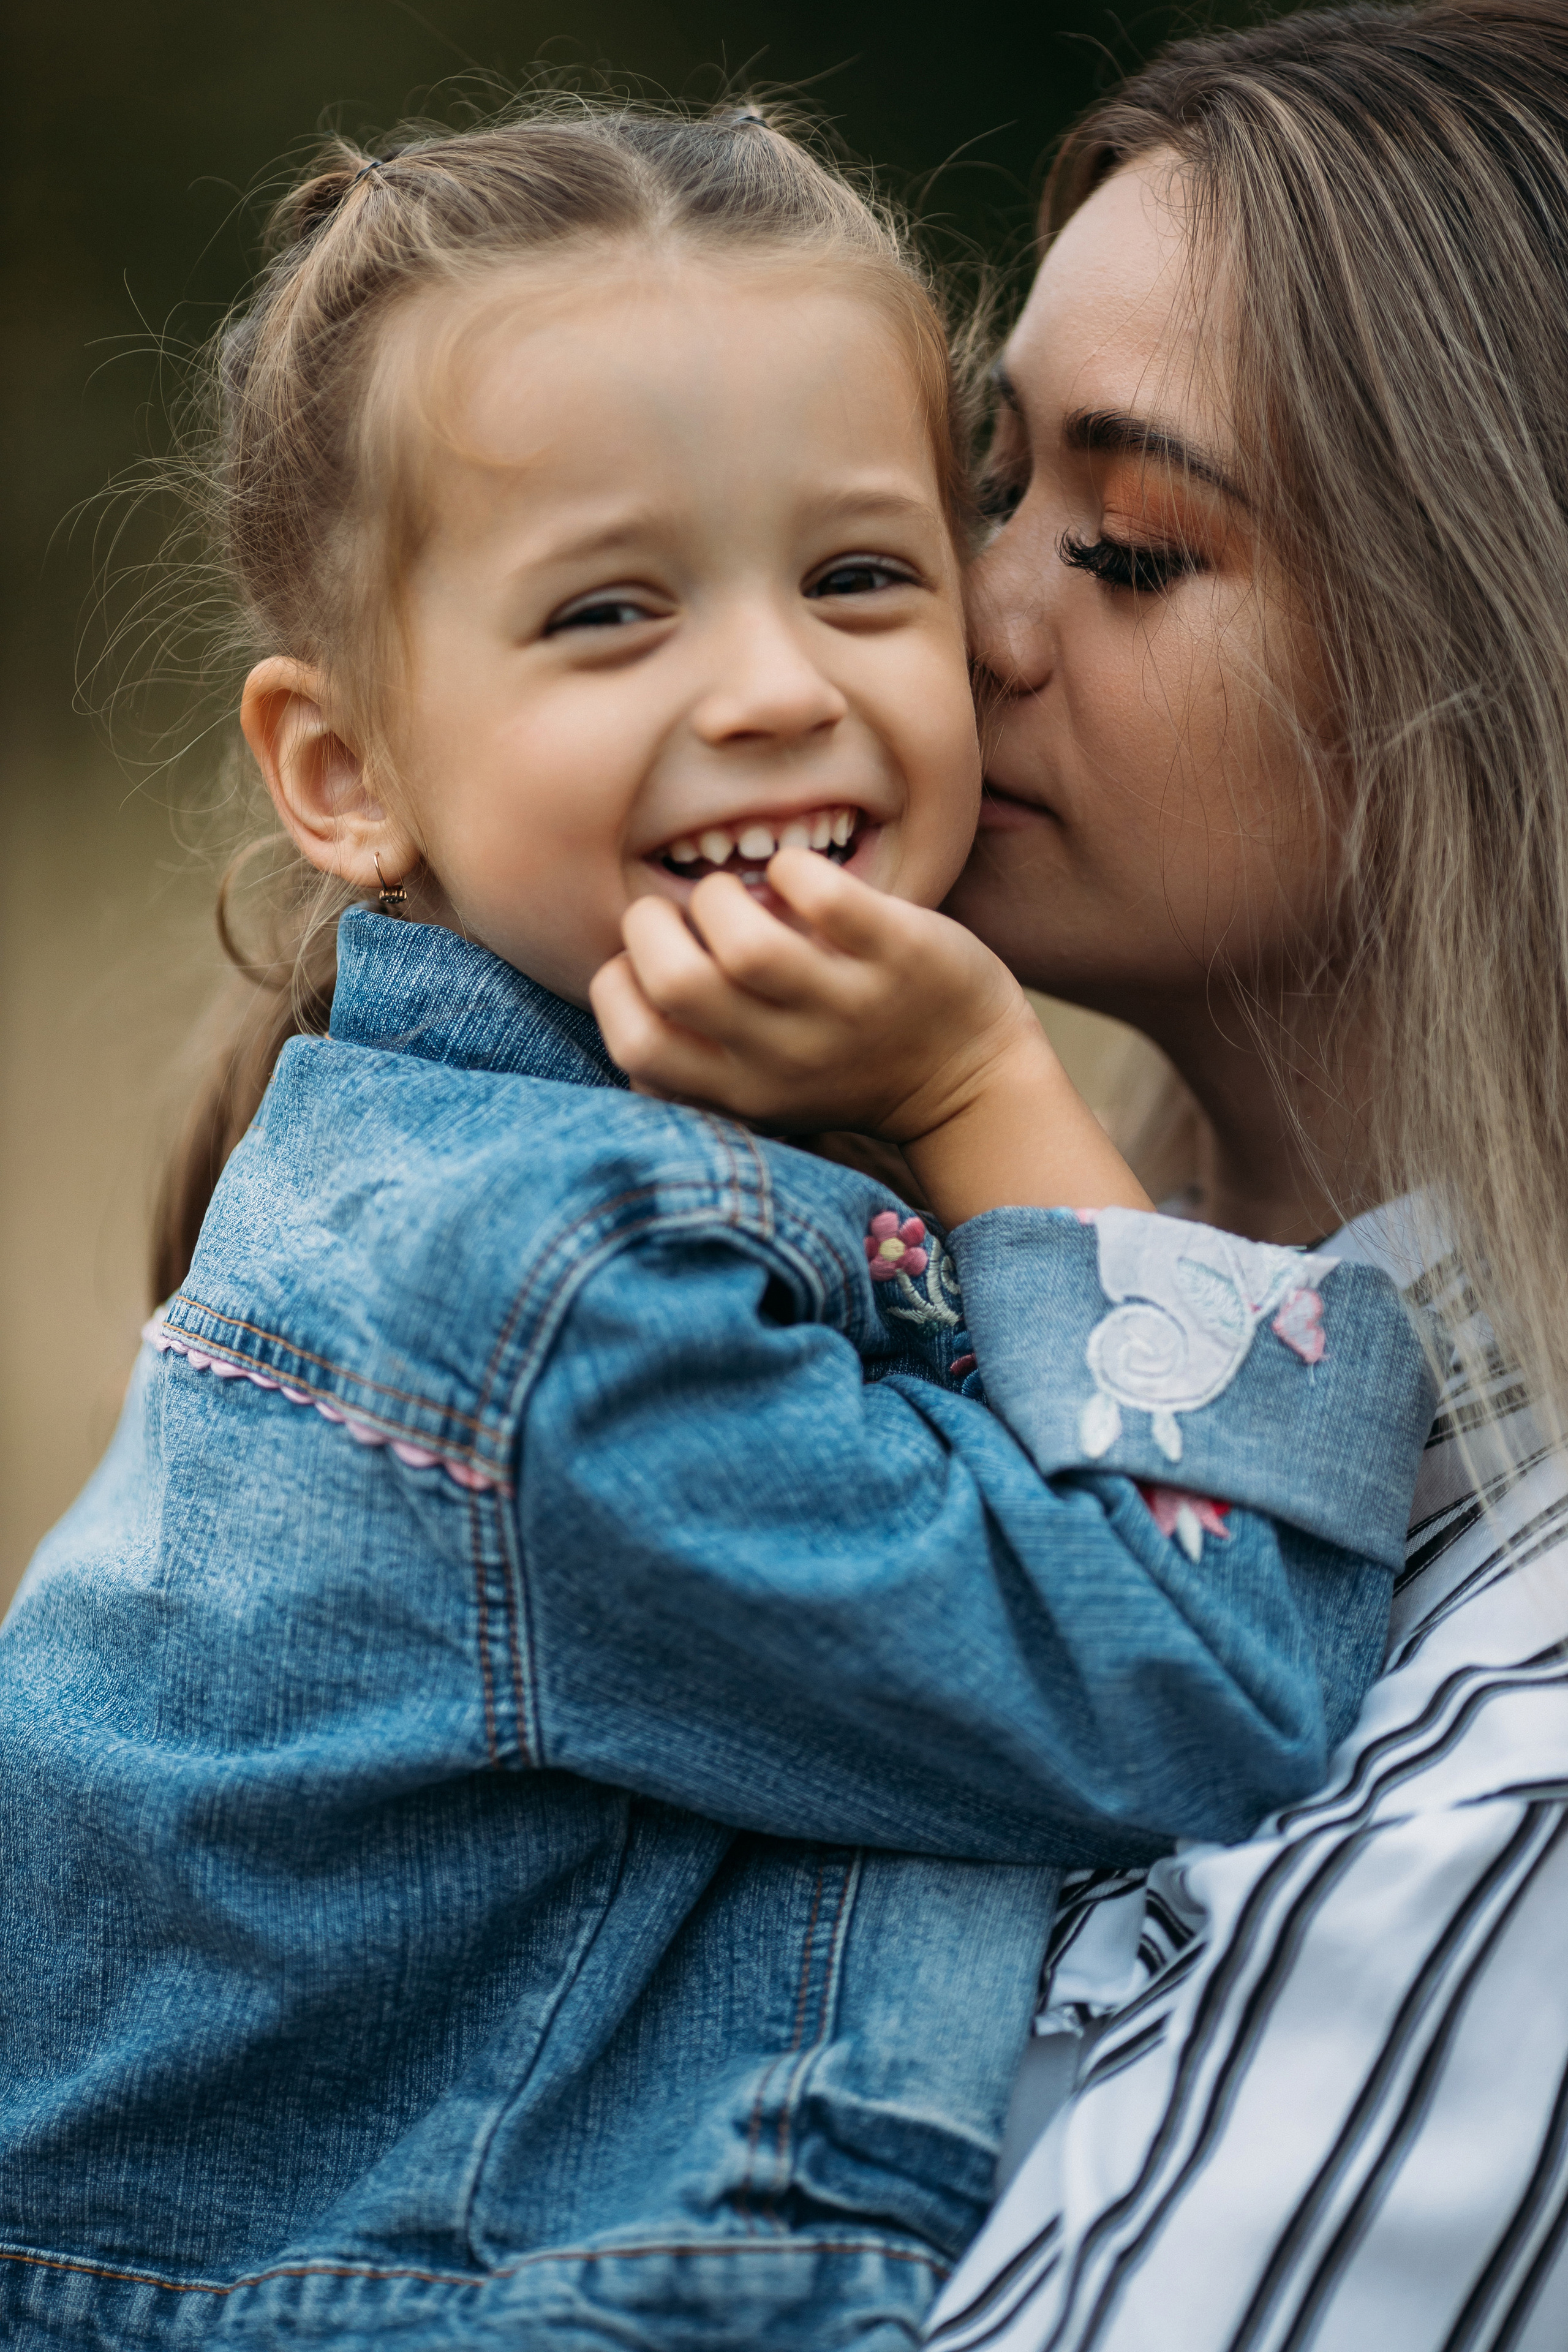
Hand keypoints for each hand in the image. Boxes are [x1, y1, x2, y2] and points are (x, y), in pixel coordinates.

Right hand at [589, 848, 1151, 1225]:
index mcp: (740, 1089)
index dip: (619, 987)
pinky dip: (797, 868)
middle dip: (655, 924)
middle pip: (676, 984)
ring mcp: (846, 1009)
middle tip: (686, 912)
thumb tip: (629, 990)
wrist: (969, 1077)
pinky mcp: (900, 958)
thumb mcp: (762, 1083)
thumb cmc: (845, 1063)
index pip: (636, 1047)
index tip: (651, 963)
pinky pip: (829, 899)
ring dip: (723, 895)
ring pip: (748, 945)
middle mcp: (786, 1059)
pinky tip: (801, 876)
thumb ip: (696, 1054)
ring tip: (742, 892)